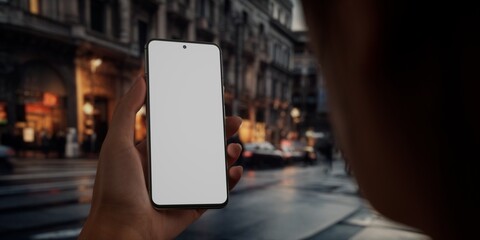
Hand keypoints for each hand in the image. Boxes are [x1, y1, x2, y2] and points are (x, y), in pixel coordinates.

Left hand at [79, 75, 243, 239]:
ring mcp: (182, 186)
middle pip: (199, 145)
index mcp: (151, 152)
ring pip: (211, 166)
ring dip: (227, 154)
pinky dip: (229, 180)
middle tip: (232, 120)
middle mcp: (168, 167)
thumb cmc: (114, 188)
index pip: (178, 127)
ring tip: (234, 145)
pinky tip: (234, 169)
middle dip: (218, 131)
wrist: (121, 230)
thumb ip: (127, 110)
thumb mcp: (117, 143)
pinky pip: (216, 191)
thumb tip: (140, 79)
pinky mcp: (192, 204)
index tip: (208, 99)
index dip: (195, 114)